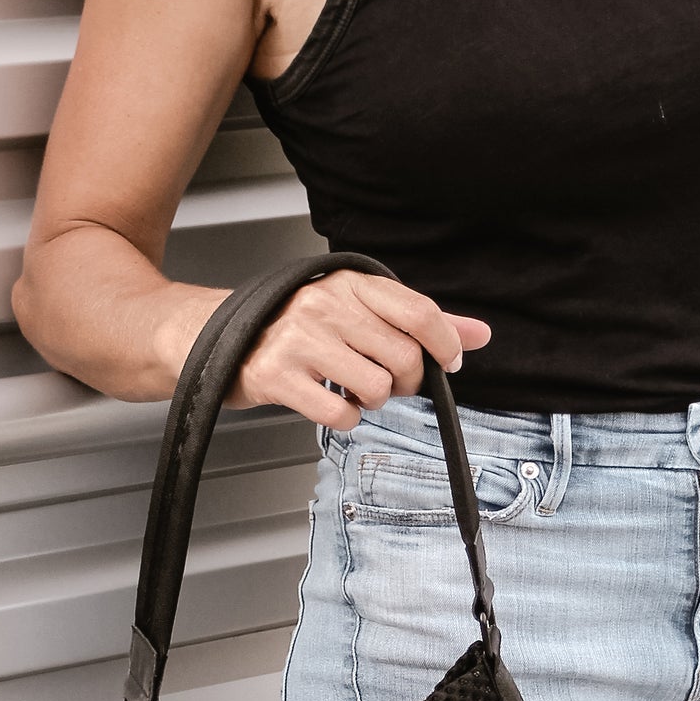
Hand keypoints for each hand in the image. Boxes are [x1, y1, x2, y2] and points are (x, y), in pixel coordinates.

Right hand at [223, 270, 491, 425]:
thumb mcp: (357, 310)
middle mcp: (325, 305)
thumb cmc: (295, 326)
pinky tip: (327, 400)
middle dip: (407, 382)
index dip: (445, 344)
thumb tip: (480, 334)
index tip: (448, 362)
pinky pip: (340, 414)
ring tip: (349, 388)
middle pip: (404, 357)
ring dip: (372, 401)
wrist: (219, 337)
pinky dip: (343, 418)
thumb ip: (420, 322)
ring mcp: (299, 340)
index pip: (419, 312)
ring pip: (376, 388)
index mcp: (349, 283)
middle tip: (389, 383)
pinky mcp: (277, 376)